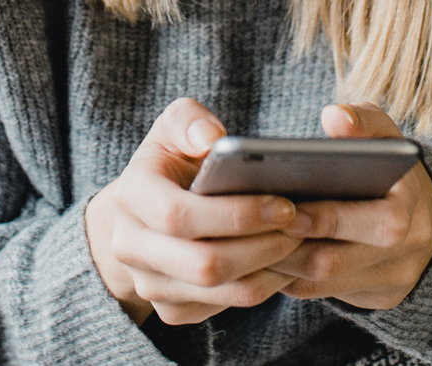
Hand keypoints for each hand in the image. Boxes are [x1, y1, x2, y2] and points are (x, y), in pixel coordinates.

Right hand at [85, 98, 309, 325]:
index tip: (284, 204)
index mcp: (130, 197)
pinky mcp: (171, 310)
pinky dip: (263, 287)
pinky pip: (224, 307)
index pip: (178, 215)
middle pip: (203, 264)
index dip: (236, 214)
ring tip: (300, 242)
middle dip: (262, 246)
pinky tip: (283, 261)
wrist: (143, 214)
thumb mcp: (173, 129)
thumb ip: (189, 121)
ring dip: (269, 269)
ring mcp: (148, 285)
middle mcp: (130, 248)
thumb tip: (212, 139)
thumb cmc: (169, 164)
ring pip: (220, 291)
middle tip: (302, 225)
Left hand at [273, 103, 431, 310]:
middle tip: (253, 229)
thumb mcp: (386, 138)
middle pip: (336, 260)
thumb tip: (334, 115)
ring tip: (247, 241)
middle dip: (290, 246)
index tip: (287, 209)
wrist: (430, 219)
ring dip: (281, 264)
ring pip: (322, 282)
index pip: (370, 221)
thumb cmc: (394, 170)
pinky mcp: (376, 297)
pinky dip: (289, 277)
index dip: (325, 219)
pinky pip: (321, 294)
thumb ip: (363, 121)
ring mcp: (392, 278)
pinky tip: (263, 257)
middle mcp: (405, 250)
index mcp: (409, 207)